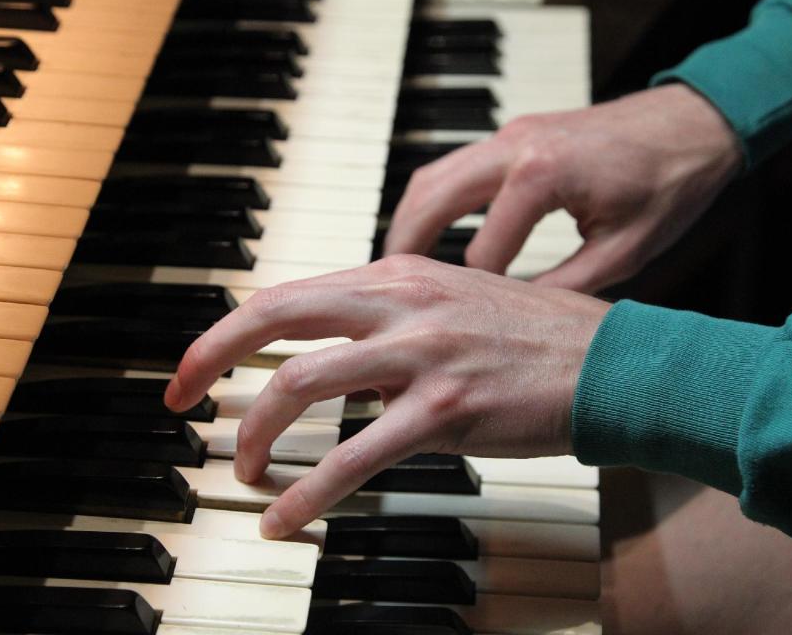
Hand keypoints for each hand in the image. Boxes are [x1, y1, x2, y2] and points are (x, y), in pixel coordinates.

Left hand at [165, 255, 610, 538]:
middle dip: (209, 361)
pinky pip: (355, 456)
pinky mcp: (445, 411)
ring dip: (256, 435)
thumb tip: (332, 359)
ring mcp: (422, 354)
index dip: (229, 332)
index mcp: (397, 272)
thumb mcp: (452, 302)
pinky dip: (308, 491)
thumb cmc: (536, 336)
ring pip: (301, 386)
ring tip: (245, 473)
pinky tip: (286, 519)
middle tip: (179, 402)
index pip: (288, 294)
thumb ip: (389, 321)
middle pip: (274, 320)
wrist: (612, 363)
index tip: (197, 368)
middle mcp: (401, 302)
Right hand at [384, 84, 742, 293]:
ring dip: (410, 221)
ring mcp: (510, 134)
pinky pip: (452, 167)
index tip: (461, 327)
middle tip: (388, 295)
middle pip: (431, 198)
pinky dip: (432, 201)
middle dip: (406, 249)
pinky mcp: (511, 135)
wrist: (691, 123)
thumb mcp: (623, 251)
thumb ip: (564, 286)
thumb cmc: (669, 183)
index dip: (472, 295)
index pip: (483, 248)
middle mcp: (516, 146)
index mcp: (544, 176)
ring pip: (431, 176)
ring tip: (400, 269)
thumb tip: (517, 320)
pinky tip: (430, 233)